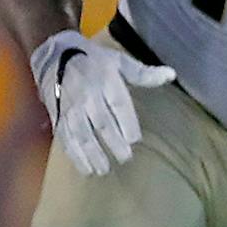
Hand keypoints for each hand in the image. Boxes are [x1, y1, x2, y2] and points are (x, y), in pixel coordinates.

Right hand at [29, 30, 174, 176]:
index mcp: (106, 81)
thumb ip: (144, 73)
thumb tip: (171, 75)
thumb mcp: (119, 60)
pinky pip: (66, 138)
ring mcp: (71, 107)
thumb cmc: (93, 59)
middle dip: (112, 142)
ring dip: (92, 153)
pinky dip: (75, 155)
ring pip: (81, 133)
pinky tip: (85, 168)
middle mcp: (88, 95)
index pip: (118, 104)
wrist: (55, 56)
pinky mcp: (58, 116)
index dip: (126, 122)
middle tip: (125, 158)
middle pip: (101, 122)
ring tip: (103, 169)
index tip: (135, 139)